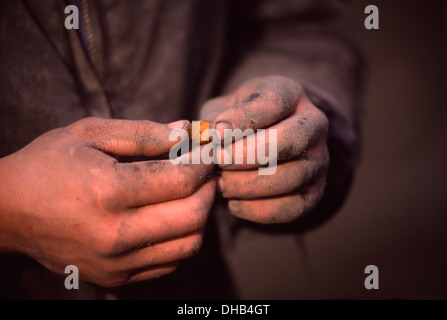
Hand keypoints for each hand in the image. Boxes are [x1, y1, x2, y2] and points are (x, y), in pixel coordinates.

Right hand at [0, 117, 214, 286]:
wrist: (8, 212)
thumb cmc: (47, 165)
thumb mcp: (89, 134)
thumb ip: (143, 133)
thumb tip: (187, 132)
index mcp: (108, 191)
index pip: (180, 180)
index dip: (204, 163)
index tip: (209, 151)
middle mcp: (115, 233)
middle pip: (192, 215)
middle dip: (209, 189)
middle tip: (206, 172)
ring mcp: (116, 262)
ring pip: (188, 244)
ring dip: (200, 216)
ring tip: (192, 194)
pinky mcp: (115, 277)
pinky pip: (169, 263)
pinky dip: (182, 239)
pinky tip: (172, 217)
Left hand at [200, 76, 328, 223]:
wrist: (265, 141)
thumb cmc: (237, 122)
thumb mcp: (224, 109)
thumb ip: (213, 121)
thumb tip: (205, 139)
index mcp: (291, 94)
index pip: (272, 103)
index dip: (242, 119)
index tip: (215, 132)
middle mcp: (313, 125)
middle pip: (289, 141)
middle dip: (247, 155)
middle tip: (217, 162)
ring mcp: (319, 160)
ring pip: (290, 177)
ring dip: (248, 185)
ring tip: (220, 184)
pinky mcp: (315, 192)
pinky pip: (292, 208)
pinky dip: (258, 210)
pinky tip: (233, 204)